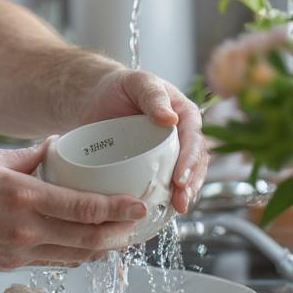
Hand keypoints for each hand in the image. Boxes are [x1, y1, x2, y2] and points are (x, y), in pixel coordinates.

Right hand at [0, 141, 146, 269]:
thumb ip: (26, 155)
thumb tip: (53, 146)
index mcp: (22, 197)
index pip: (83, 208)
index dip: (117, 209)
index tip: (138, 205)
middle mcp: (25, 230)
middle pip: (88, 239)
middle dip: (119, 233)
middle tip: (137, 224)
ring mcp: (18, 252)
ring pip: (74, 256)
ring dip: (101, 248)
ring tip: (118, 236)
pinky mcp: (9, 265)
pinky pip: (52, 262)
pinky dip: (73, 254)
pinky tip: (81, 245)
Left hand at [81, 68, 207, 214]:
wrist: (97, 99)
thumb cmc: (119, 86)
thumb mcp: (136, 82)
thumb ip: (152, 96)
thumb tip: (170, 118)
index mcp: (184, 114)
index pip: (194, 139)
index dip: (190, 161)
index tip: (180, 179)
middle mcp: (182, 135)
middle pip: (195, 163)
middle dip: (191, 184)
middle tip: (180, 202)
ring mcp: (169, 152)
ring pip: (184, 176)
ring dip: (183, 194)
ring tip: (175, 209)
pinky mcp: (154, 165)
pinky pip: (164, 182)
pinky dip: (165, 196)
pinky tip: (160, 209)